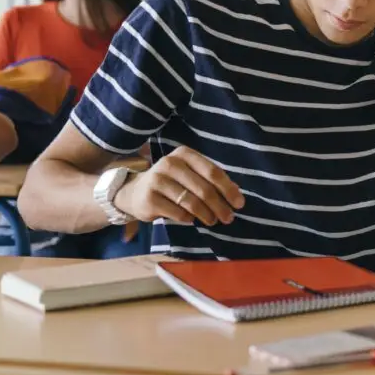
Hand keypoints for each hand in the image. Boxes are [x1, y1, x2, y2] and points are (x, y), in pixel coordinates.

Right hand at [115, 146, 244, 226]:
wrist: (135, 192)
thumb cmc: (171, 183)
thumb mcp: (190, 174)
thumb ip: (210, 180)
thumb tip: (237, 195)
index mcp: (184, 154)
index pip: (213, 172)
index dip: (228, 189)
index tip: (239, 204)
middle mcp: (170, 163)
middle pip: (204, 189)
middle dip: (220, 206)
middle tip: (228, 218)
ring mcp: (157, 180)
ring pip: (192, 202)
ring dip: (207, 215)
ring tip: (213, 221)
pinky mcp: (149, 198)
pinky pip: (178, 213)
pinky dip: (189, 219)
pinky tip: (191, 219)